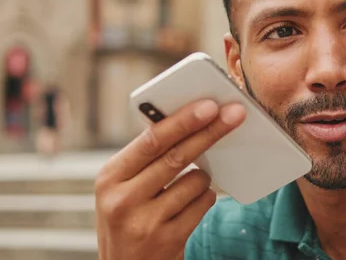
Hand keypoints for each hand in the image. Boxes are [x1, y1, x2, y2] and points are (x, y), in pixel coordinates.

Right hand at [95, 100, 245, 259]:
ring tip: (186, 187)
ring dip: (203, 177)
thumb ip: (146, 158)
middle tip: (235, 114)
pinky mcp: (168, 239)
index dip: (183, 121)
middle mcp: (122, 200)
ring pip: (196, 181)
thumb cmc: (129, 217)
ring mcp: (145, 222)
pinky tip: (189, 206)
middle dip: (210, 132)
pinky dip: (204, 198)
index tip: (209, 105)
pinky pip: (204, 204)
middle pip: (178, 156)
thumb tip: (187, 119)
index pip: (151, 140)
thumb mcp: (123, 187)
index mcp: (109, 177)